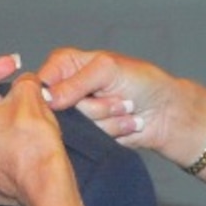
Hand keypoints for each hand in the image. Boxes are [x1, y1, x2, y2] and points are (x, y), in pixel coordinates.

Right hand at [37, 47, 196, 154]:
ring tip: (125, 106)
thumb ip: (75, 83)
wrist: (166, 111)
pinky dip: (113, 131)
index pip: (39, 82)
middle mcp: (66, 90)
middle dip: (93, 106)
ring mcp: (77, 115)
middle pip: (58, 109)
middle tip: (116, 96)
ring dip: (108, 117)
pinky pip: (89, 140)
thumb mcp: (108, 71)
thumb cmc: (143, 81)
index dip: (52, 95)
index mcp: (65, 65)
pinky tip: (126, 121)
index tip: (75, 98)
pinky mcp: (87, 135)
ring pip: (76, 127)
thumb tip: (47, 97)